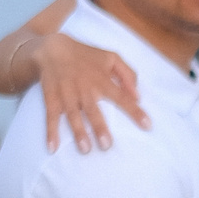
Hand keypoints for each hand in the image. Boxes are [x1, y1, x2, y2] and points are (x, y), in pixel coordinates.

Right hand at [32, 35, 145, 154]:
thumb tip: (138, 96)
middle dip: (99, 127)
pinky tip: (52, 147)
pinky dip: (50, 132)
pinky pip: (51, 116)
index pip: (122, 98)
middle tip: (106, 145)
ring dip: (78, 132)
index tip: (147, 126)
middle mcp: (85, 89)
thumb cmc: (86, 56)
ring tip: (85, 149)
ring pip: (73, 115)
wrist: (52, 48)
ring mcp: (67, 94)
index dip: (134, 111)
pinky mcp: (51, 98)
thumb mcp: (111, 57)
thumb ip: (128, 74)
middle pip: (93, 110)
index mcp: (102, 80)